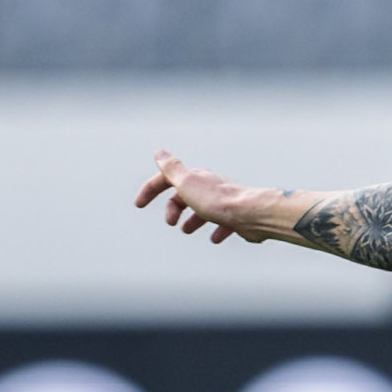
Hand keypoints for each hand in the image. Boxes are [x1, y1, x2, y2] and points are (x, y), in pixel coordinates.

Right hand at [133, 149, 268, 244]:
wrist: (252, 214)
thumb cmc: (218, 201)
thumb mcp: (187, 183)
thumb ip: (172, 169)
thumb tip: (159, 152)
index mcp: (195, 177)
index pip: (166, 179)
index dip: (150, 190)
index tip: (138, 204)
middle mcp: (210, 186)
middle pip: (185, 195)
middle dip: (173, 208)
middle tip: (171, 222)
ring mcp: (224, 201)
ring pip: (204, 209)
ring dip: (192, 220)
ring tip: (186, 230)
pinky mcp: (237, 217)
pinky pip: (224, 223)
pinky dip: (217, 230)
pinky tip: (214, 238)